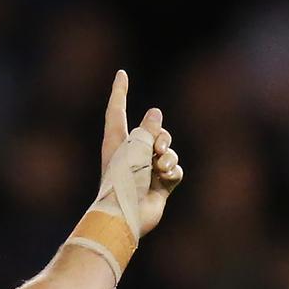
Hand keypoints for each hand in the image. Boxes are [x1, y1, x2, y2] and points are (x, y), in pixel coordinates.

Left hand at [96, 70, 183, 238]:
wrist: (125, 215)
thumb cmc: (124, 179)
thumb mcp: (136, 147)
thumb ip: (148, 129)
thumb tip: (154, 113)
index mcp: (115, 142)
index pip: (116, 110)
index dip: (119, 91)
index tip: (121, 73)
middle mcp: (129, 155)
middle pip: (153, 132)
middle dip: (161, 137)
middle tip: (158, 149)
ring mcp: (144, 171)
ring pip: (167, 151)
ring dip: (168, 157)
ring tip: (160, 168)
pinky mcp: (157, 186)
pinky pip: (174, 171)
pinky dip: (172, 173)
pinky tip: (165, 180)